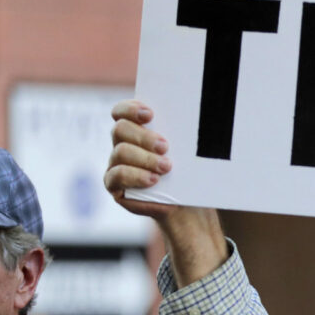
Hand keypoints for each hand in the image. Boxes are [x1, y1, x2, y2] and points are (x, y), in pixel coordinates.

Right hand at [104, 100, 227, 285]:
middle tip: (165, 147)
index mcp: (138, 130)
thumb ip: (184, 134)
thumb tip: (199, 117)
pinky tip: (153, 180)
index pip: (122, 111)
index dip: (131, 109)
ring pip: (120, 152)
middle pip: (120, 129)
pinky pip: (116, 176)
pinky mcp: (115, 185)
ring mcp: (116, 164)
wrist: (189, 205)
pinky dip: (135, 176)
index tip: (150, 114)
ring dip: (145, 159)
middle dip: (144, 136)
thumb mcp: (189, 152)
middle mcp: (123, 144)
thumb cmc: (189, 173)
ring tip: (167, 167)